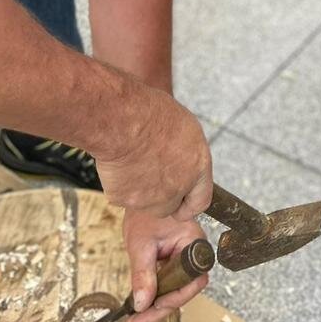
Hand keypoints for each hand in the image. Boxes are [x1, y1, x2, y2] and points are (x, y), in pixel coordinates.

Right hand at [92, 86, 212, 219]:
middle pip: (170, 207)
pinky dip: (120, 185)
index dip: (189, 202)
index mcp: (198, 166)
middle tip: (149, 172)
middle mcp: (178, 188)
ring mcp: (151, 199)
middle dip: (161, 196)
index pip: (200, 201)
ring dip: (140, 191)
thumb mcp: (184, 127)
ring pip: (145, 204)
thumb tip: (184, 164)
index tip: (181, 199)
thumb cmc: (152, 114)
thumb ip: (188, 154)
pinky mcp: (125, 201)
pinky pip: (122, 197)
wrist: (123, 121)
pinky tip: (120, 164)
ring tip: (134, 161)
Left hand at [122, 210, 211, 321]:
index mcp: (193, 243)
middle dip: (161, 308)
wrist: (140, 196)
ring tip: (136, 319)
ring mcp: (185, 258)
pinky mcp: (174, 262)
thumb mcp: (141, 244)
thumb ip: (143, 274)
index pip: (193, 280)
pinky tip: (140, 305)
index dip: (176, 296)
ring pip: (176, 290)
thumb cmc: (144, 213)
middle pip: (184, 290)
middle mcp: (194, 253)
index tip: (154, 306)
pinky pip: (170, 284)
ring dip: (156, 306)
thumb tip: (142, 303)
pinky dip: (155, 295)